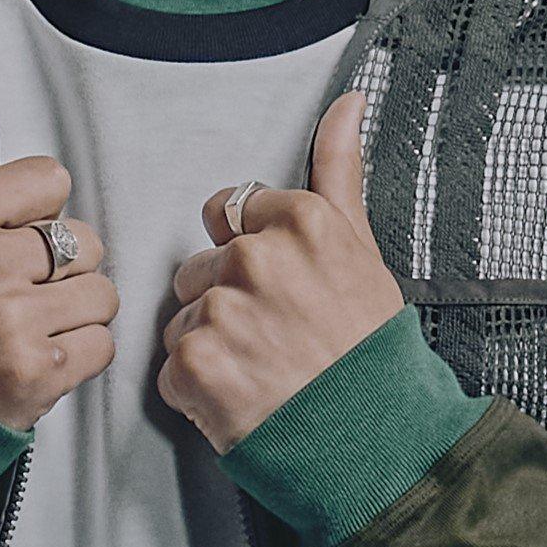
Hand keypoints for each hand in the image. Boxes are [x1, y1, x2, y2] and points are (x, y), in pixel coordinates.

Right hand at [0, 66, 122, 430]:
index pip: (52, 179)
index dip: (38, 215)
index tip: (9, 243)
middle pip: (86, 239)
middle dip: (63, 270)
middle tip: (20, 297)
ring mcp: (9, 319)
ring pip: (102, 294)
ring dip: (76, 316)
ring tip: (31, 330)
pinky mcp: (35, 372)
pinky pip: (101, 346)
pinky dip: (78, 359)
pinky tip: (37, 360)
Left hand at [153, 85, 404, 454]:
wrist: (374, 442)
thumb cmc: (370, 354)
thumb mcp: (362, 250)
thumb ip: (339, 171)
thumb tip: (345, 104)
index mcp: (297, 221)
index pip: (230, 214)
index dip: (250, 255)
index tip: (279, 290)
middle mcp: (256, 258)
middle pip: (202, 267)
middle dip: (227, 300)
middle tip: (274, 339)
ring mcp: (221, 311)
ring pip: (183, 316)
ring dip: (210, 345)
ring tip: (261, 372)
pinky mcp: (192, 365)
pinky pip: (172, 366)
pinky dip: (198, 391)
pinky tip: (241, 398)